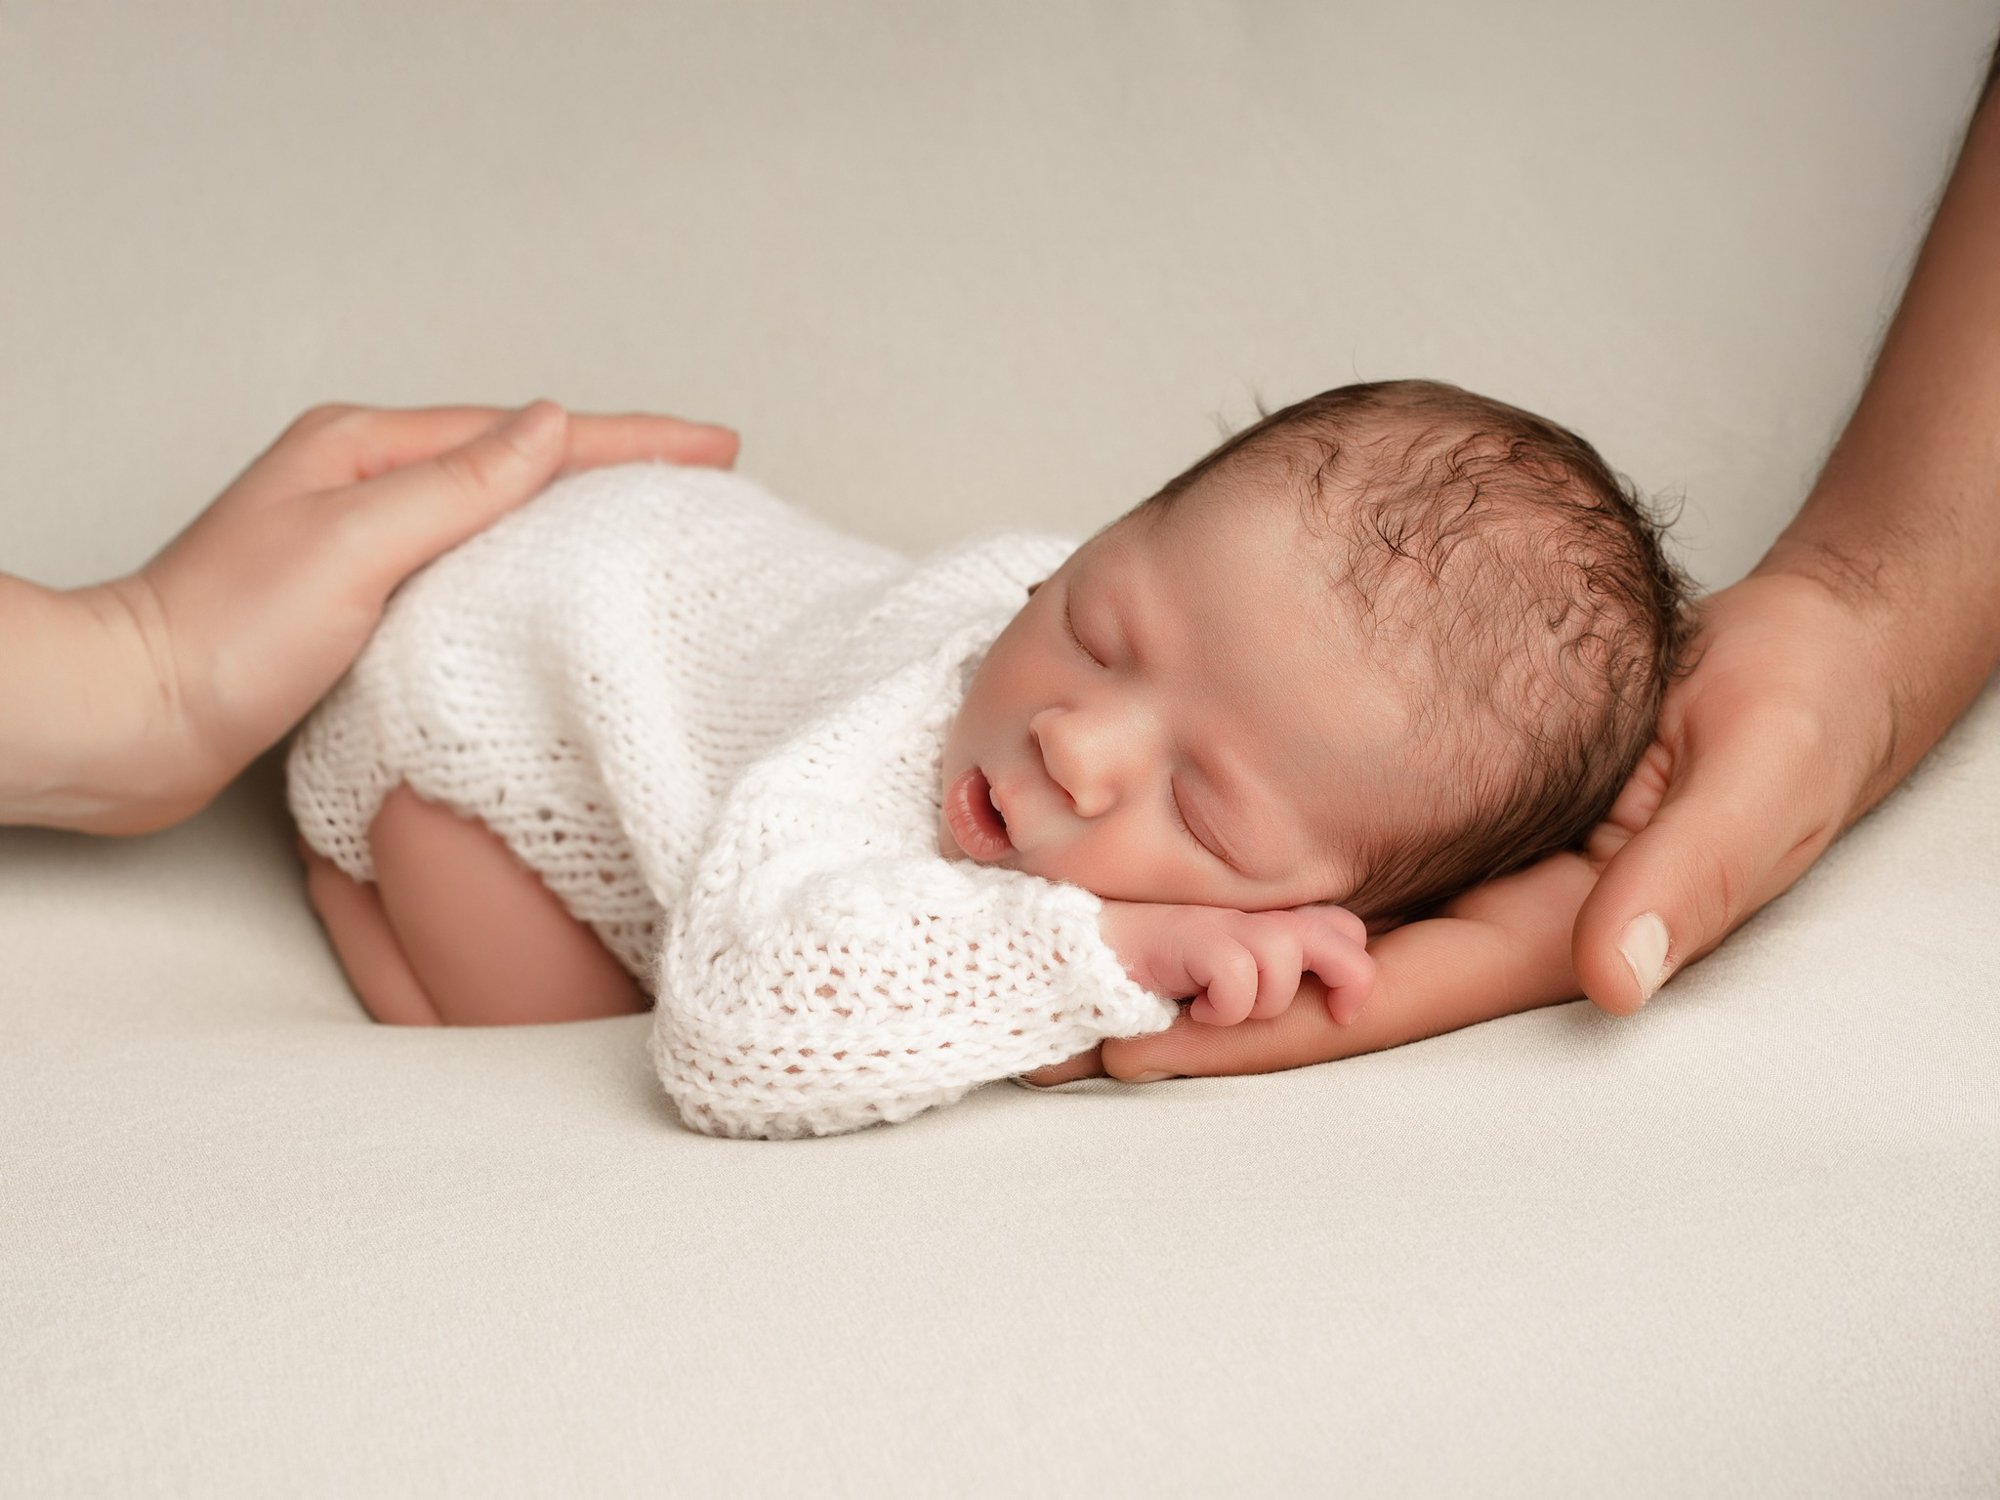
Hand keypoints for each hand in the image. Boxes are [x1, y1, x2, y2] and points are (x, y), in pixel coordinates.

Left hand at [3, 400, 736, 832]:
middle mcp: (365, 484)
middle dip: (617, 462)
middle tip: (701, 470)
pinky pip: (471, 563)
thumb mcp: (355, 545)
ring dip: (578, 509)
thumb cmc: (218, 641)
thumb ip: (459, 485)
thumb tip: (548, 429)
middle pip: (521, 460)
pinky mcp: (360, 601)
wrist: (134, 722)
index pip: (529, 436)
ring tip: (652, 516)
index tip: (710, 444)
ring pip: (499, 511)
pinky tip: (556, 586)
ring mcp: (362, 540)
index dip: (630, 439)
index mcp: (366, 450)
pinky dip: (530, 563)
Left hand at [1060, 565, 1906, 1084]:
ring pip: (1300, 916)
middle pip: (1309, 975)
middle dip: (1182, 993)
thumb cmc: (1791, 716)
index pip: (1374, 999)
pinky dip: (1238, 858)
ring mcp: (1454, 866)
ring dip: (1190, 931)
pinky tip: (1156, 848)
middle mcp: (1480, 910)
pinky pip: (1324, 850)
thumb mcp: (1756, 782)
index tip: (1130, 1041)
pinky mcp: (1441, 815)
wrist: (1795, 652)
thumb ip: (1685, 877)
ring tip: (1063, 932)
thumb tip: (1617, 974)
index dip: (1251, 1026)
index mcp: (1543, 930)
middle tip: (1045, 1000)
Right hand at [1096, 899, 1373, 1026]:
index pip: (1343, 927)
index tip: (1340, 1010)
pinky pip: (1235, 977)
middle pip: (1339, 932)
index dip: (1354, 967)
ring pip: (1284, 957)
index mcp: (1265, 923)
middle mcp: (1252, 917)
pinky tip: (1195, 1012)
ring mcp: (1221, 922)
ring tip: (1227, 1012)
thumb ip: (1267, 980)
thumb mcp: (1224, 980)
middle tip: (1336, 1014)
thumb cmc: (1159, 974)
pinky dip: (1223, 1007)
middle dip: (1348, 977)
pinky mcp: (1189, 937)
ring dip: (1263, 1001)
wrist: (1085, 953)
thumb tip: (1324, 1011)